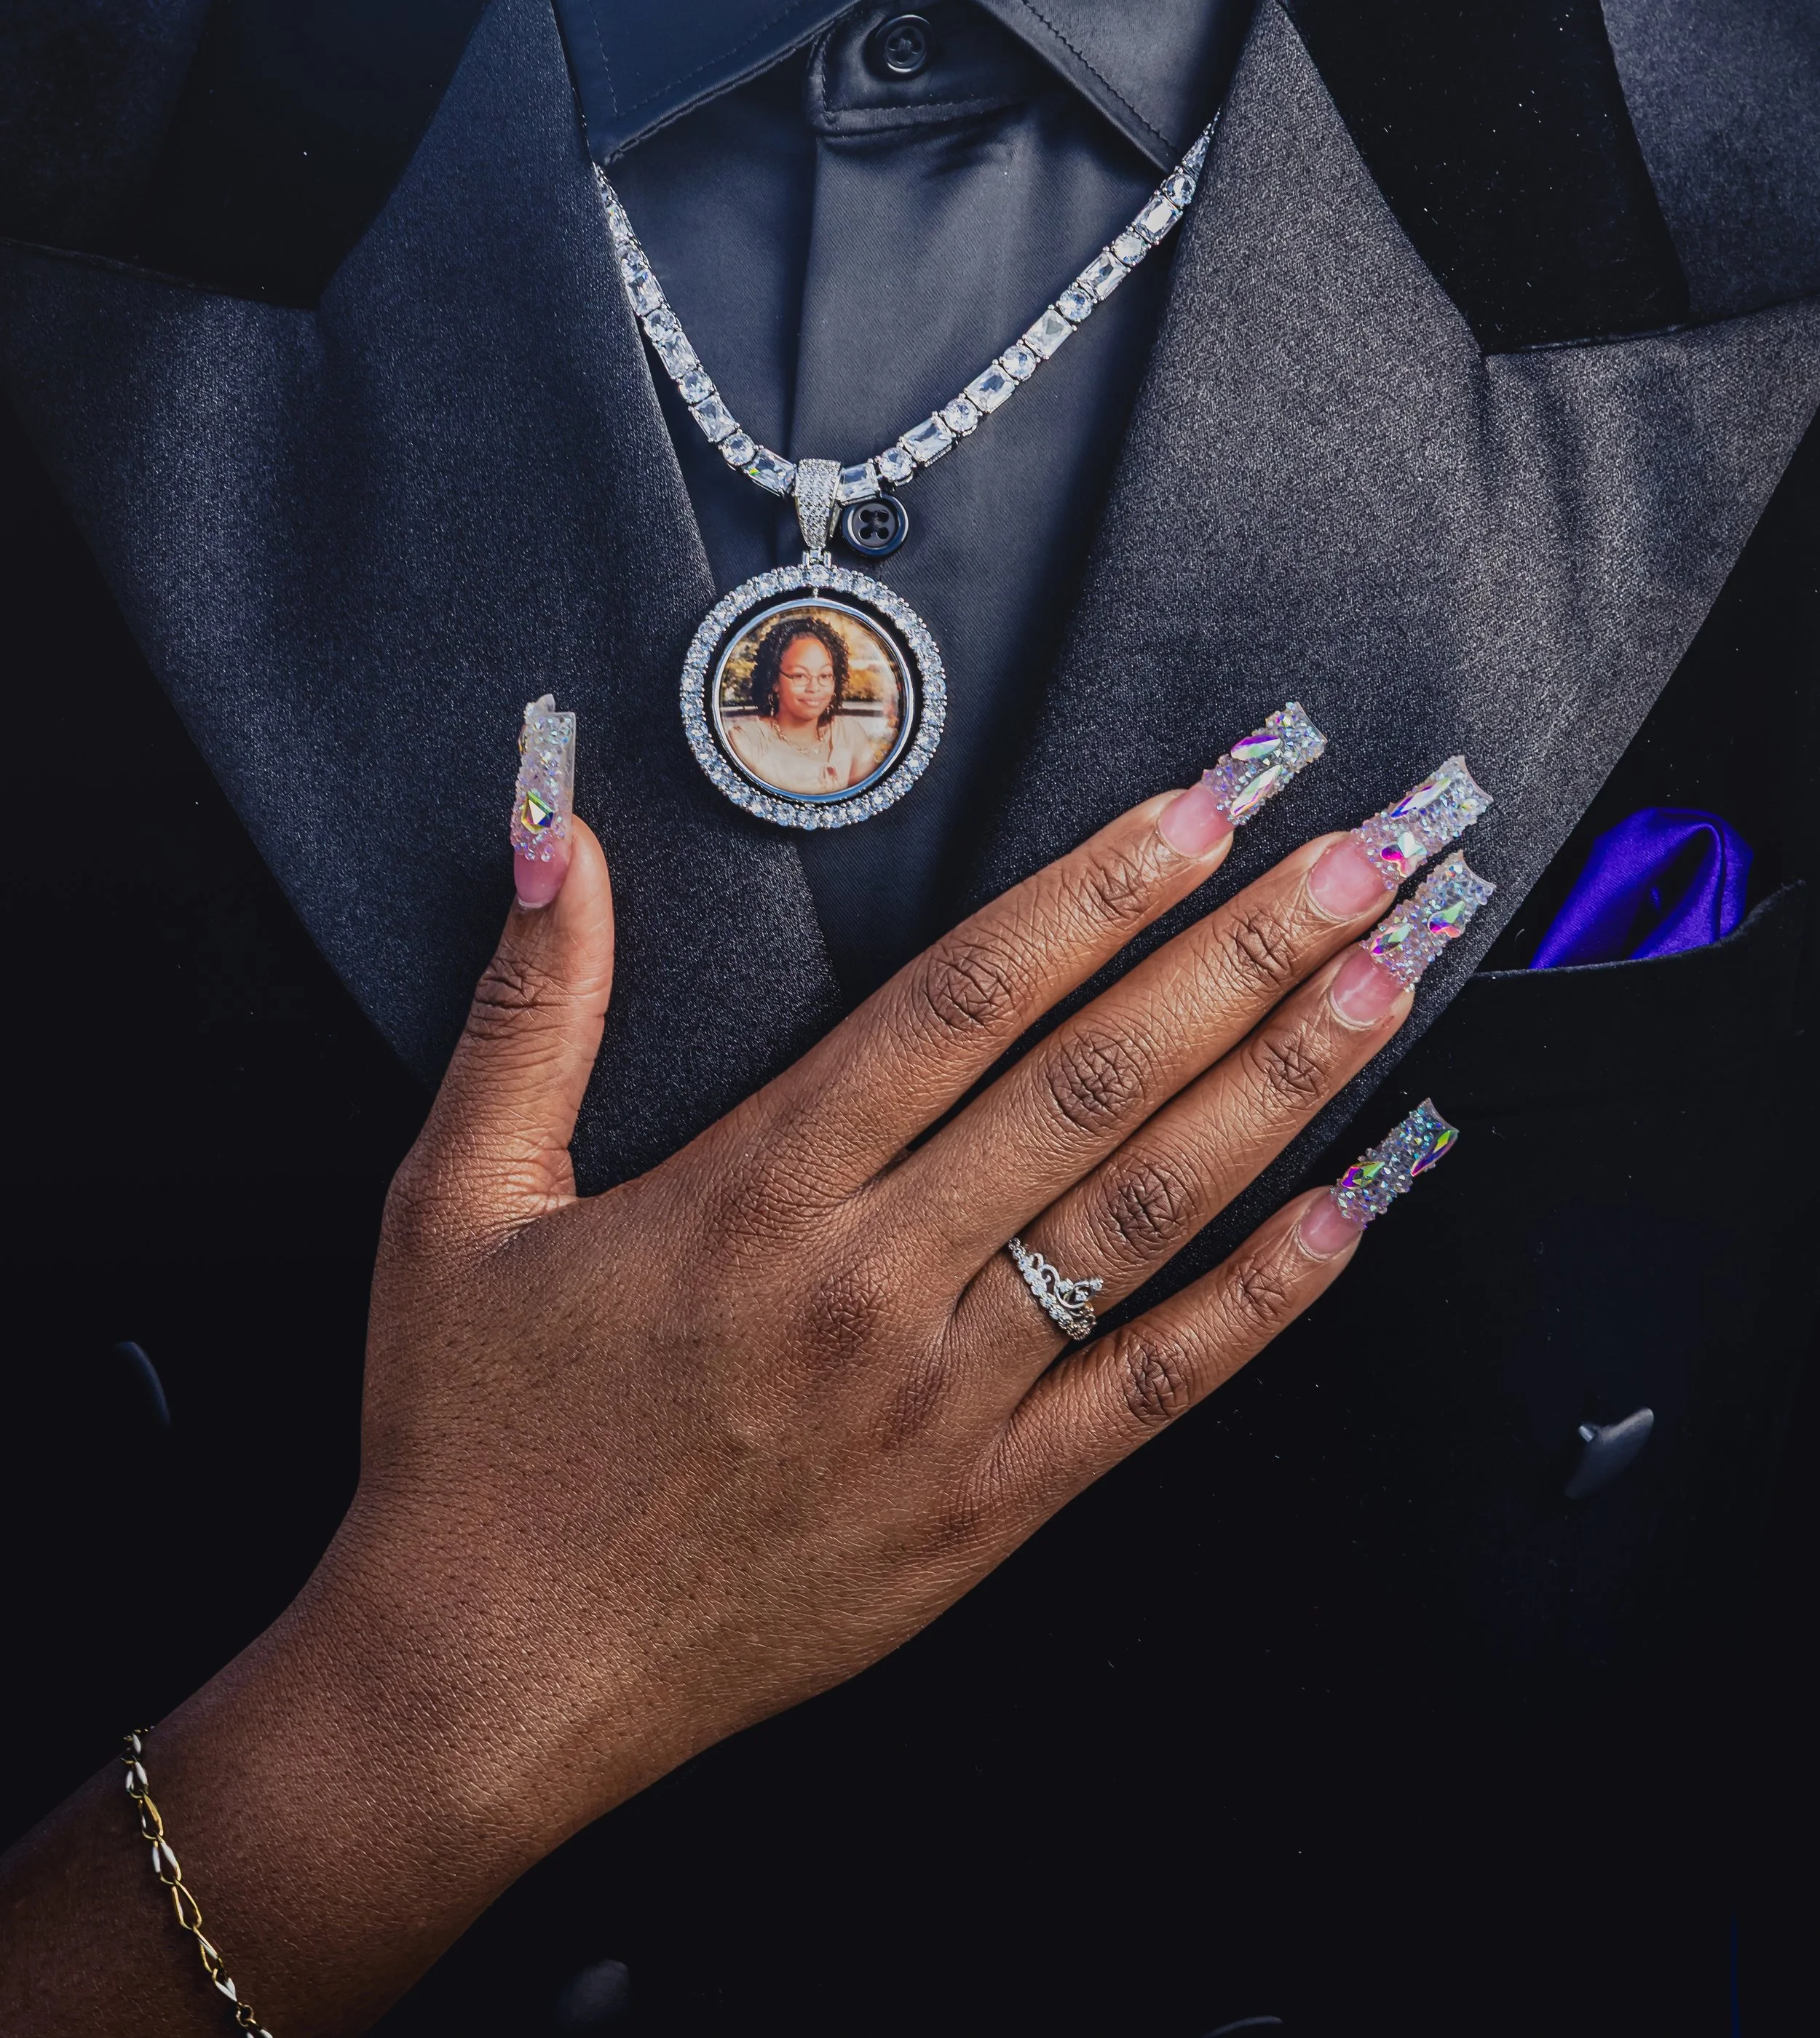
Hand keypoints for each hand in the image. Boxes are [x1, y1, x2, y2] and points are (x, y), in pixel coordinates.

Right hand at [1, 780, 1422, 2034]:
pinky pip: (1156, 1384)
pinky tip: (1362, 1203)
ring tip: (1387, 980)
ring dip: (1283, 1086)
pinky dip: (1270, 1291)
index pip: (967, 999)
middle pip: (1094, 1080)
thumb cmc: (471, 1441)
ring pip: (1147, 1211)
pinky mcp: (988, 1510)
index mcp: (756, 1190)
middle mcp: (871, 1281)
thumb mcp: (453, 1203)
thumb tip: (562, 838)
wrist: (488, 1680)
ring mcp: (945, 1401)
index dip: (1099, 888)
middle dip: (1242, 953)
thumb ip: (529, 1012)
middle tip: (1360, 856)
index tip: (1204, 805)